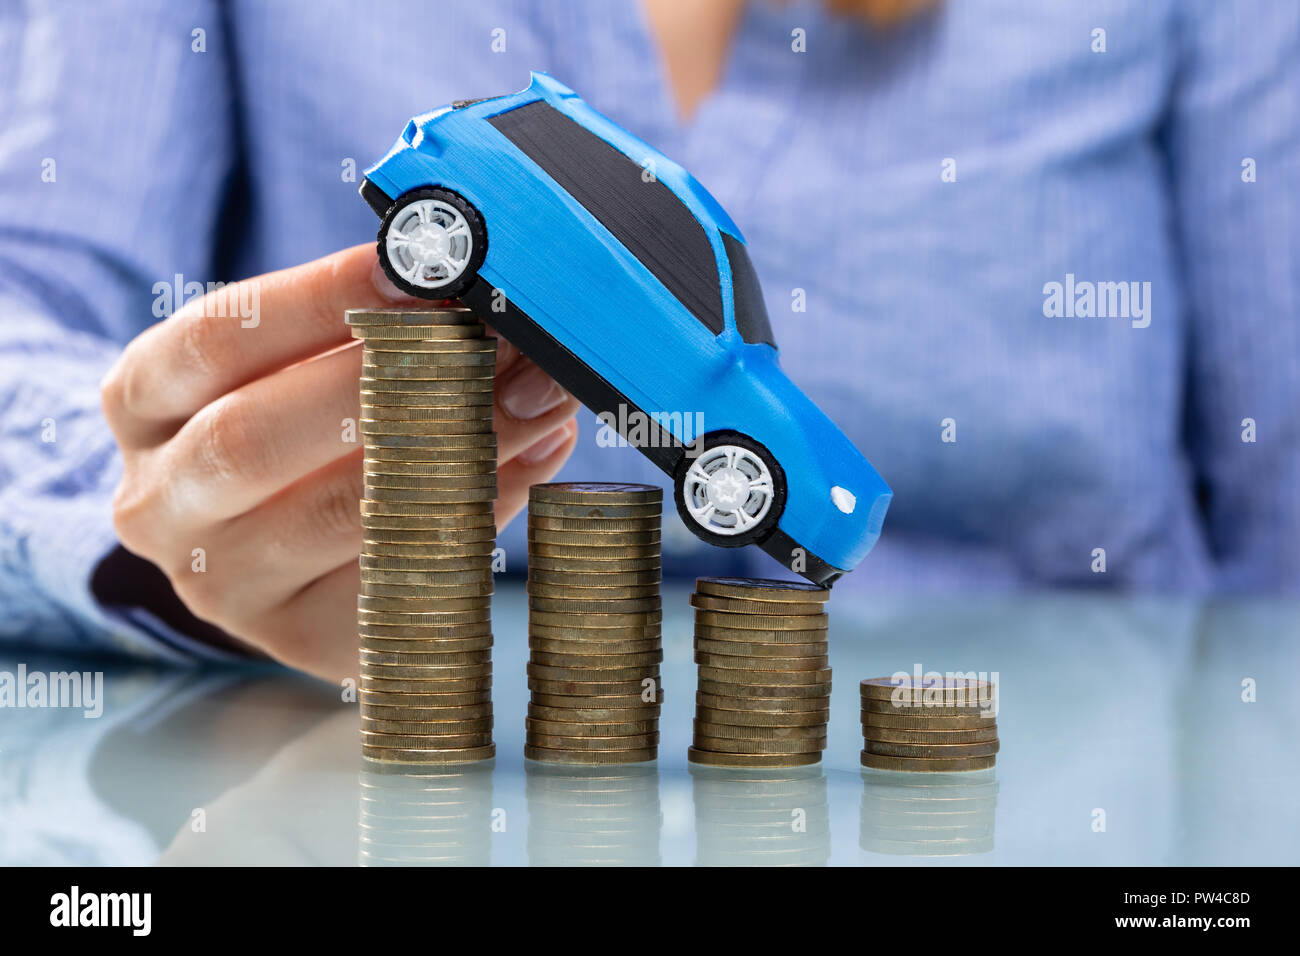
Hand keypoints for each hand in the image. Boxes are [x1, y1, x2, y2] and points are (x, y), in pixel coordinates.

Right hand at [101, 244, 579, 680]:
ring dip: (456, 444)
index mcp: (142, 407)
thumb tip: (492, 315)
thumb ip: (382, 332)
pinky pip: (400, 572)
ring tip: (536, 397)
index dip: (321, 297)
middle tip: (494, 340)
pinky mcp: (303, 638)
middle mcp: (160, 504)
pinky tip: (527, 462)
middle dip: (390, 378)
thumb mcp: (302, 364)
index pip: (216, 340)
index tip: (419, 268)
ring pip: (341, 512)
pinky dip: (475, 510)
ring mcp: (225, 585)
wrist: (268, 544)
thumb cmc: (295, 427)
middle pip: (257, 436)